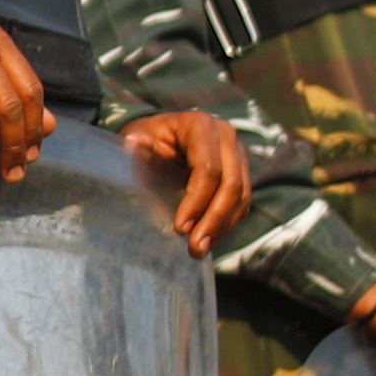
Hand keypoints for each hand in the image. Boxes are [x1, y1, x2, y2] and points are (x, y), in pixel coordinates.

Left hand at [122, 109, 247, 253]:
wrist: (158, 136)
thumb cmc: (144, 140)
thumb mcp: (136, 139)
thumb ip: (137, 147)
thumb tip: (133, 142)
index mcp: (200, 124)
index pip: (207, 168)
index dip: (196, 201)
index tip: (180, 228)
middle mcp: (226, 135)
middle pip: (231, 184)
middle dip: (213, 220)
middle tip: (195, 248)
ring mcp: (237, 153)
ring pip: (241, 196)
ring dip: (222, 228)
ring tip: (200, 250)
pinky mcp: (241, 171)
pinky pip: (242, 202)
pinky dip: (227, 224)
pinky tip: (209, 240)